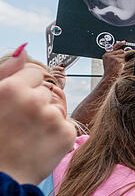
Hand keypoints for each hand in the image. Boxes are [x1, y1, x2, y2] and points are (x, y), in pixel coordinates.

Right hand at [0, 47, 74, 183]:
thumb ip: (6, 73)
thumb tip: (24, 50)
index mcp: (11, 89)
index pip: (36, 72)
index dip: (27, 86)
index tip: (18, 103)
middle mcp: (34, 100)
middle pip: (47, 90)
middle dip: (37, 103)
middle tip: (18, 125)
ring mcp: (53, 117)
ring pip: (57, 107)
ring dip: (47, 118)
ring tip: (27, 136)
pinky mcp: (67, 135)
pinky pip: (66, 125)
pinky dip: (56, 134)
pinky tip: (38, 145)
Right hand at [102, 41, 126, 78]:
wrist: (109, 76)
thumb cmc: (110, 70)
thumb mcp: (110, 61)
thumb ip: (115, 55)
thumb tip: (124, 51)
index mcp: (106, 55)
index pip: (114, 47)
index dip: (119, 44)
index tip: (124, 42)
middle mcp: (109, 55)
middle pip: (121, 51)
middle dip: (123, 55)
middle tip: (121, 61)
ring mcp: (113, 58)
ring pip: (124, 55)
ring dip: (124, 59)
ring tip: (120, 65)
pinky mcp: (118, 60)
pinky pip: (125, 59)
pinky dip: (125, 62)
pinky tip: (121, 66)